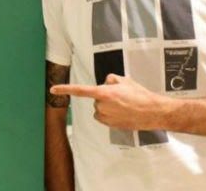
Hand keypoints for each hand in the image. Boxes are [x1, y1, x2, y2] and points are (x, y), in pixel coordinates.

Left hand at [50, 74, 166, 129]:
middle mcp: (101, 106)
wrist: (152, 112)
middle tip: (120, 96)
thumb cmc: (139, 95)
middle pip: (95, 98)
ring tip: (124, 104)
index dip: (65, 89)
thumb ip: (110, 79)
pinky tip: (123, 112)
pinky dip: (110, 114)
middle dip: (104, 96)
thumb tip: (105, 83)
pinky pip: (104, 117)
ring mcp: (105, 117)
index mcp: (104, 93)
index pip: (80, 90)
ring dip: (107, 106)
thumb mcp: (125, 80)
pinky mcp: (110, 125)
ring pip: (99, 108)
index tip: (53, 89)